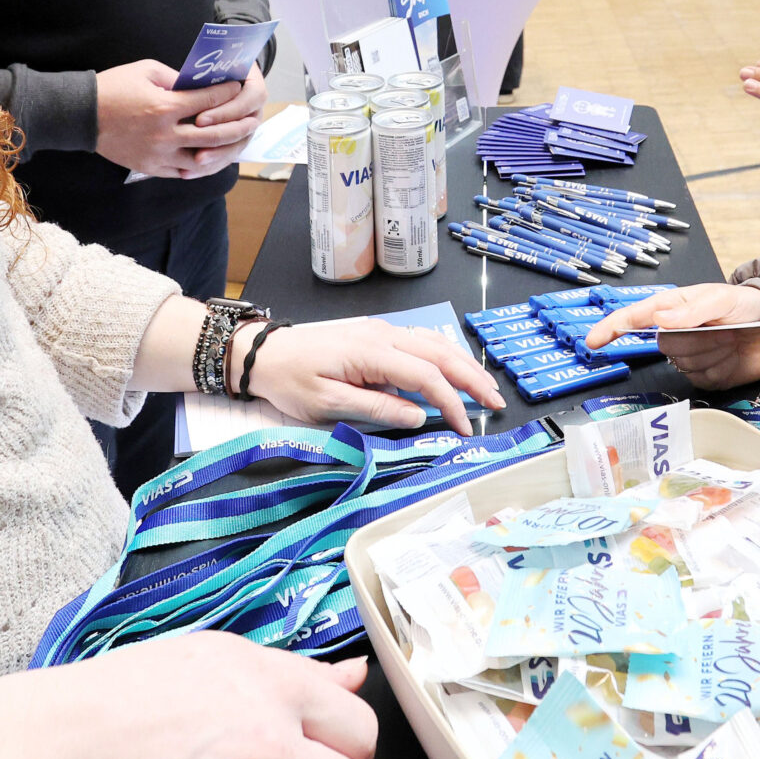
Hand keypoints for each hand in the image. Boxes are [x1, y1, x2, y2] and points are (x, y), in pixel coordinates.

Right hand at [96, 60, 259, 180]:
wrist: (81, 115)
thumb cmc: (113, 87)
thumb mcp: (146, 70)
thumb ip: (177, 78)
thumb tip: (201, 85)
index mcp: (166, 107)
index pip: (209, 101)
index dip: (227, 92)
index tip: (237, 86)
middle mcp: (166, 134)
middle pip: (214, 134)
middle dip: (236, 126)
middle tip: (250, 119)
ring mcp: (158, 155)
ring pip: (202, 159)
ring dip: (222, 152)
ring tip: (235, 144)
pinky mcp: (150, 167)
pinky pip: (183, 172)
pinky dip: (199, 167)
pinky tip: (210, 159)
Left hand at [243, 317, 505, 429]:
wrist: (263, 353)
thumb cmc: (290, 380)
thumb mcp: (327, 404)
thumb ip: (376, 408)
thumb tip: (418, 415)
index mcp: (373, 352)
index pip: (426, 376)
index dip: (451, 402)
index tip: (464, 427)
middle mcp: (384, 335)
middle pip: (440, 353)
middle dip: (472, 377)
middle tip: (496, 402)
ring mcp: (382, 331)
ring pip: (435, 343)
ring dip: (463, 364)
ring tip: (485, 387)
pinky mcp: (377, 334)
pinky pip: (421, 341)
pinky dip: (445, 355)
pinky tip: (455, 368)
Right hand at [585, 282, 759, 390]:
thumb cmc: (745, 305)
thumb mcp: (720, 298)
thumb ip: (690, 310)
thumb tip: (658, 318)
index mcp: (673, 306)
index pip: (633, 317)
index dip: (610, 328)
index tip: (592, 340)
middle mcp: (676, 331)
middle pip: (665, 345)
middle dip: (692, 340)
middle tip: (718, 328)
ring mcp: (689, 354)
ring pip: (683, 363)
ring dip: (709, 353)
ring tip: (728, 340)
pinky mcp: (704, 375)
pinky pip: (700, 378)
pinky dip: (718, 369)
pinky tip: (730, 357)